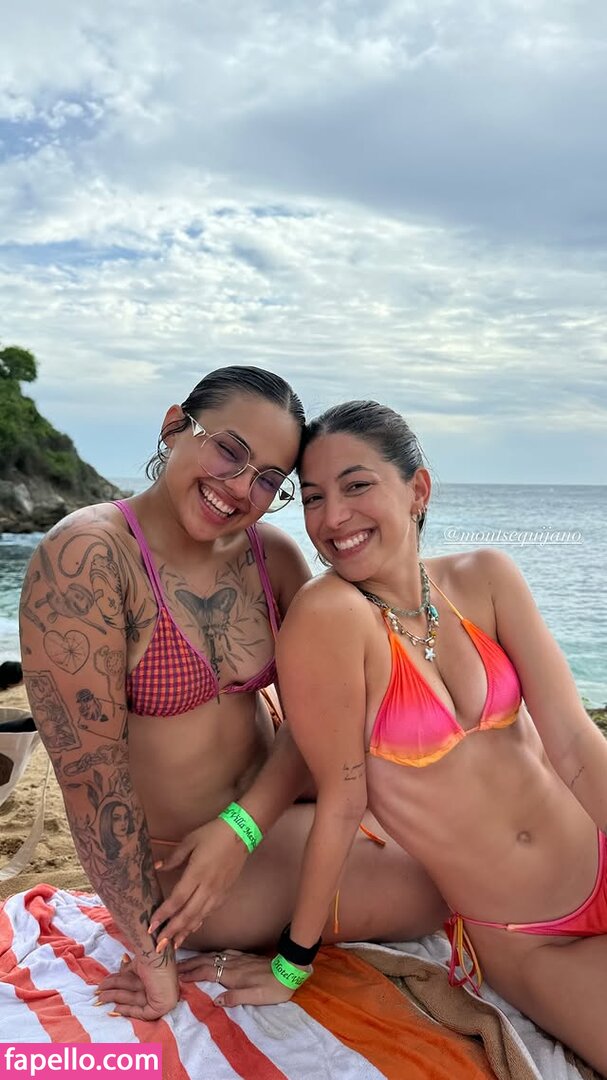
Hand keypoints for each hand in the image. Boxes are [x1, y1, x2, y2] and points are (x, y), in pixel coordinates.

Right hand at [96, 953, 178, 1019]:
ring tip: (99, 996)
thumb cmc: (150, 956)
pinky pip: (143, 1013)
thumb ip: (128, 969)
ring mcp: (161, 998)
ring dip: (114, 998)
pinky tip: (116, 1008)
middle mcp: (158, 989)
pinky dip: (129, 1011)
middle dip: (112, 993)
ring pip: (133, 1000)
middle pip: (131, 993)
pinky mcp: (161, 1006)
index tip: (103, 986)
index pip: (133, 987)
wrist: (158, 955)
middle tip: (97, 992)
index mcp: (154, 979)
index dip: (118, 987)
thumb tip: (122, 960)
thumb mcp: (136, 965)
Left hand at [148, 819, 249, 946]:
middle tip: (159, 945)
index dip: (163, 914)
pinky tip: (191, 929)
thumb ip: (173, 857)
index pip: (177, 900)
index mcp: (197, 873)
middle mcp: (208, 887)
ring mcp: (218, 892)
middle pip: (187, 915)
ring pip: (199, 917)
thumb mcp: (190, 841)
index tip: (151, 926)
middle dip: (172, 932)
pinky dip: (198, 923)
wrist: (241, 834)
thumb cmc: (213, 834)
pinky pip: (209, 913)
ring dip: (185, 932)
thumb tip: (157, 867)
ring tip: (173, 944)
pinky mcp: (225, 894)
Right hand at [178, 950, 295, 1006]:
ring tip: (186, 962)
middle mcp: (233, 964)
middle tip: (174, 968)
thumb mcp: (256, 997)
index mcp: (233, 975)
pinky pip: (222, 954)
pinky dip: (211, 955)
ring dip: (198, 959)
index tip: (176, 977)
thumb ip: (235, 998)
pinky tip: (210, 955)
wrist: (289, 970)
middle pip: (206, 962)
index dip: (191, 974)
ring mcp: (238, 959)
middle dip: (189, 965)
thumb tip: (215, 1001)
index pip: (206, 973)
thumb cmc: (273, 988)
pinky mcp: (245, 957)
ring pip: (213, 957)